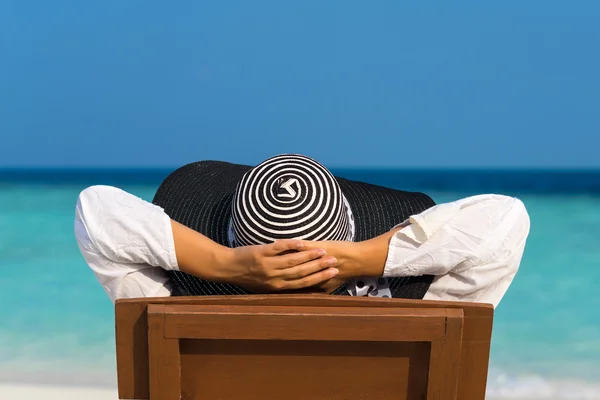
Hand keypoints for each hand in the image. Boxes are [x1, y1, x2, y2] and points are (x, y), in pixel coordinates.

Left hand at [216, 240, 339, 292]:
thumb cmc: (247, 277)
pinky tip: (302, 242)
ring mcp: (268, 265)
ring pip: (293, 261)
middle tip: (335, 261)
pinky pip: (279, 248)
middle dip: (320, 267)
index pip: (303, 283)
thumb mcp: (265, 286)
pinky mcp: (261, 253)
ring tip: (323, 250)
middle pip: (302, 272)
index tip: (334, 272)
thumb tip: (300, 284)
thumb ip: (282, 283)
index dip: (320, 278)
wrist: (226, 268)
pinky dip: (291, 245)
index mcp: (278, 286)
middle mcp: (274, 278)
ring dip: (309, 256)